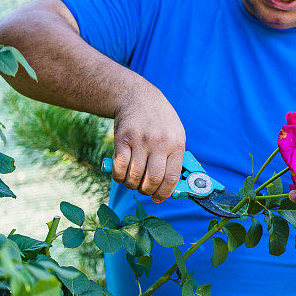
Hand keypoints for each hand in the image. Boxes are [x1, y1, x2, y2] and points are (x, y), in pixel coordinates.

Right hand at [110, 84, 185, 202]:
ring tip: (132, 182)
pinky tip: (121, 175)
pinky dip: (119, 177)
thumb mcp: (176, 134)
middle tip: (144, 190)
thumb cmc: (160, 121)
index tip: (158, 198)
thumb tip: (174, 186)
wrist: (138, 97)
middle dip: (147, 191)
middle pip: (153, 179)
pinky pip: (120, 167)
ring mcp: (141, 140)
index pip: (172, 177)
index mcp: (177, 144)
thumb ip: (175, 157)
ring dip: (132, 185)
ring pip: (135, 176)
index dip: (164, 193)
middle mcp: (160, 142)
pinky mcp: (122, 139)